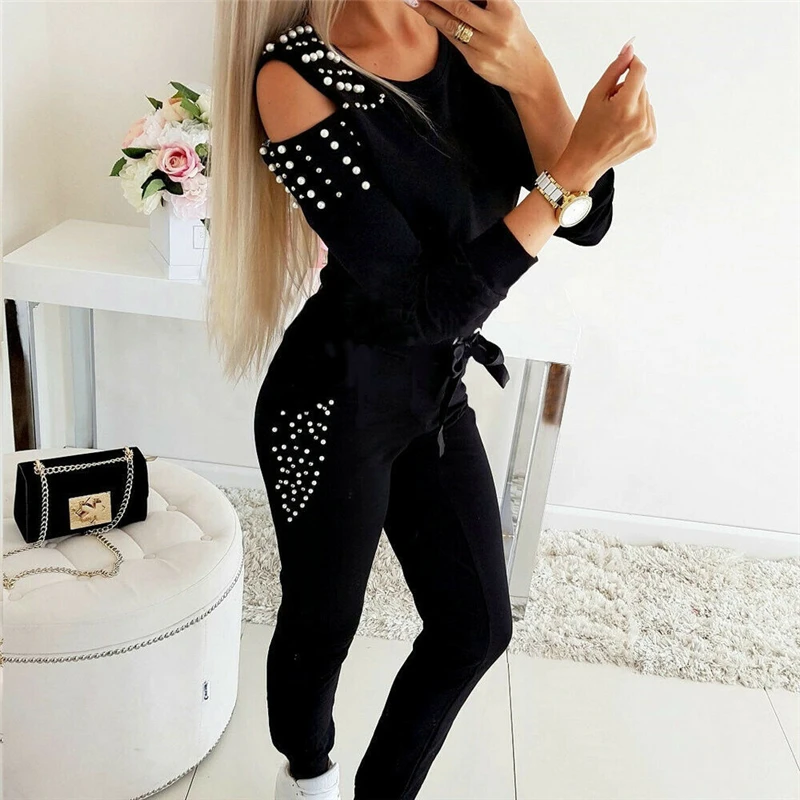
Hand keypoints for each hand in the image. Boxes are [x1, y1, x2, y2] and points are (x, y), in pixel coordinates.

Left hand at [408, 0, 553, 95]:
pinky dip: (440, 27)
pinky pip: (454, 42)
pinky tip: (429, 17)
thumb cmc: (514, 35)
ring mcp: (486, 48)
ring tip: (414, 1)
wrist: (527, 72)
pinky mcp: (477, 63)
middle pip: (460, 8)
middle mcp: (497, 28)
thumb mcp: (508, 10)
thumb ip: (486, 1)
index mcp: (507, 9)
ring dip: (430, 12)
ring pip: (452, 27)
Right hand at [559, 45, 656, 181]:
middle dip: (628, 89)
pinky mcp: (651, 138)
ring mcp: (647, 130)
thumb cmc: (586, 129)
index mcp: (625, 107)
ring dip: (633, 102)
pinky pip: (649, 114)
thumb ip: (615, 69)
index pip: (640, 71)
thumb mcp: (595, 95)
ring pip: (646, 100)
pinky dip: (638, 116)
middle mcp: (640, 118)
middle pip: (642, 86)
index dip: (632, 64)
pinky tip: (623, 127)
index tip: (626, 64)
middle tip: (610, 105)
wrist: (586, 162)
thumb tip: (630, 47)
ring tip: (615, 119)